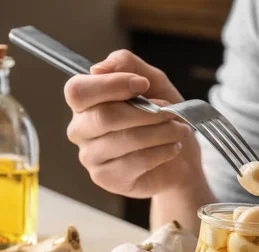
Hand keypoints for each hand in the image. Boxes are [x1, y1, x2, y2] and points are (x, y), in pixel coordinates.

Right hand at [64, 50, 202, 198]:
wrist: (179, 159)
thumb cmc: (160, 118)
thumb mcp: (152, 82)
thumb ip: (126, 64)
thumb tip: (99, 67)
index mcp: (84, 103)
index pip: (79, 90)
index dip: (112, 85)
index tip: (143, 85)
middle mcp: (80, 130)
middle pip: (103, 116)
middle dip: (145, 112)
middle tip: (171, 112)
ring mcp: (91, 157)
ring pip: (124, 139)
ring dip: (160, 131)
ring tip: (179, 130)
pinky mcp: (106, 179)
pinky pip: (134, 162)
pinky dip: (161, 151)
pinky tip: (172, 148)